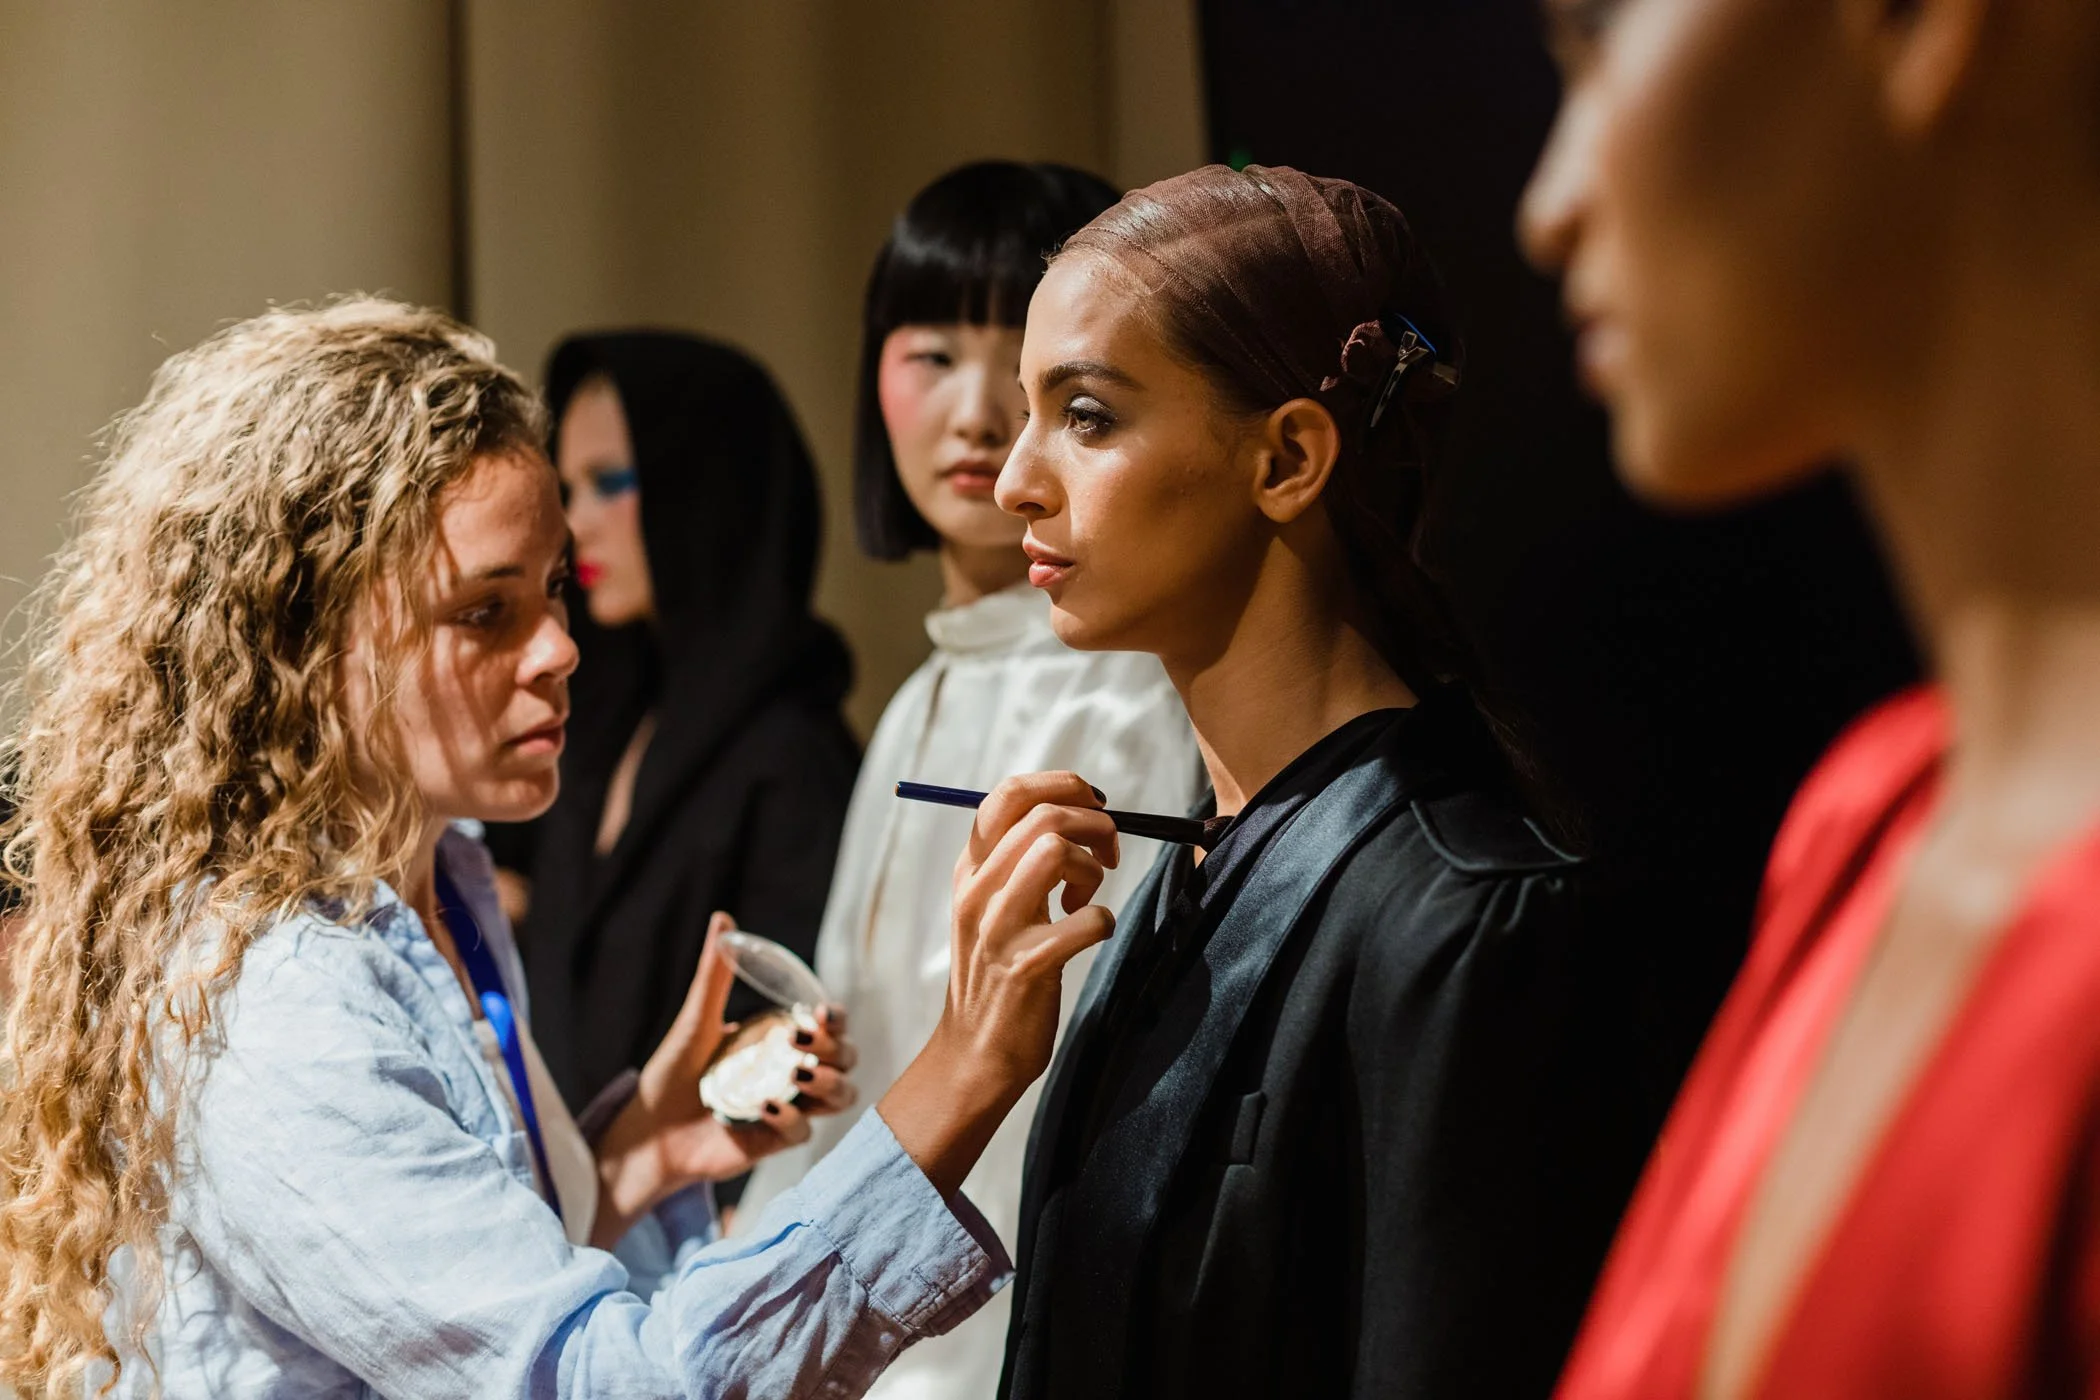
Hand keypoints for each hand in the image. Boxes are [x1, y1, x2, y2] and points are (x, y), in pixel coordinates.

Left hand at [588, 912, 857, 1248]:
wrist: (647, 1132)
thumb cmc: (672, 1073)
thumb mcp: (695, 1022)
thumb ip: (714, 976)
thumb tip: (722, 919)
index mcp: (782, 1039)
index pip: (829, 1025)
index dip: (837, 1019)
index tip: (823, 1012)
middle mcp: (793, 1071)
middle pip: (845, 1058)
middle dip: (836, 1048)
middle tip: (798, 1041)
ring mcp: (789, 1106)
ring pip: (841, 1096)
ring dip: (830, 1084)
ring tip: (799, 1076)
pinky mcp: (775, 1140)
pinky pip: (803, 1132)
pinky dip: (791, 1118)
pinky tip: (764, 1106)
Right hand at [879, 772, 1117, 1194]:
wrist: (974, 1053)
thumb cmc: (998, 973)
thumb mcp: (990, 907)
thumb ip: (1016, 860)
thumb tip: (1073, 813)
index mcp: (970, 870)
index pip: (1008, 794)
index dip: (1062, 785)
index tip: (1093, 804)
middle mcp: (977, 891)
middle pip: (1043, 816)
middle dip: (1094, 824)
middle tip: (1107, 855)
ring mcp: (998, 928)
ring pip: (1055, 851)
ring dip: (1092, 868)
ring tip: (1086, 897)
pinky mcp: (1026, 966)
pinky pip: (1088, 920)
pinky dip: (1103, 921)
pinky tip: (1090, 934)